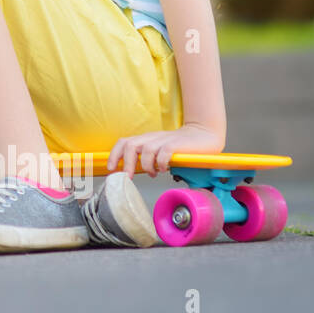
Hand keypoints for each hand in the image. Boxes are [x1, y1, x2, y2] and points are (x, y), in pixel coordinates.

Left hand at [107, 124, 224, 177]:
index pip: (124, 142)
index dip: (114, 155)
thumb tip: (134, 172)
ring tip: (153, 173)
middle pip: (130, 146)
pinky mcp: (176, 144)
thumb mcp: (158, 149)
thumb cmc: (180, 145)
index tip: (111, 169)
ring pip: (146, 150)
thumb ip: (146, 157)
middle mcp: (152, 138)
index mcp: (146, 139)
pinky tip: (164, 169)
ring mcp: (164, 140)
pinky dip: (161, 163)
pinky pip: (163, 153)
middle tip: (129, 178)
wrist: (202, 135)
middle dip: (126, 164)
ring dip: (146, 165)